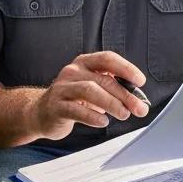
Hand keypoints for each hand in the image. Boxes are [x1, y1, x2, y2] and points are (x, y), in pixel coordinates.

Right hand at [29, 51, 149, 140]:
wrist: (42, 113)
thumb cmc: (73, 99)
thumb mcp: (93, 89)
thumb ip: (113, 90)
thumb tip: (138, 101)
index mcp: (84, 63)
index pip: (107, 59)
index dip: (126, 68)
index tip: (140, 81)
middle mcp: (72, 72)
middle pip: (103, 79)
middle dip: (125, 95)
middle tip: (139, 108)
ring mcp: (62, 88)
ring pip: (90, 91)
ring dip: (111, 104)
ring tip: (123, 114)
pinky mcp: (56, 106)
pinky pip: (77, 110)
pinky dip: (93, 116)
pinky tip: (103, 122)